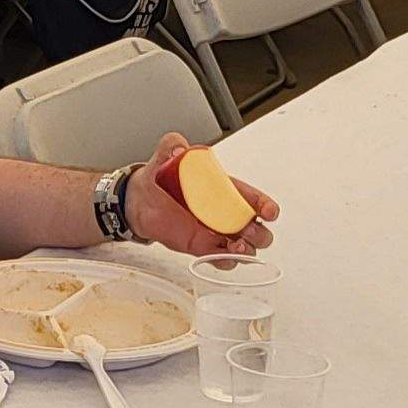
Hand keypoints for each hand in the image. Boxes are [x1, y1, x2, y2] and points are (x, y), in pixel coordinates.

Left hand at [131, 135, 278, 252]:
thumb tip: (179, 148)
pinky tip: (221, 255)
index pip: (254, 199)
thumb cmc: (160, 178)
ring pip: (246, 248)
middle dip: (259, 233)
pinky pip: (222, 261)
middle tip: (246, 231)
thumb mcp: (166, 156)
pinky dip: (226, 261)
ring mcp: (216, 233)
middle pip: (258, 229)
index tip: (269, 211)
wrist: (139, 200)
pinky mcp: (202, 247)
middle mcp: (226, 214)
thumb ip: (172, 145)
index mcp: (225, 191)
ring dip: (246, 250)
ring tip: (235, 246)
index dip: (266, 206)